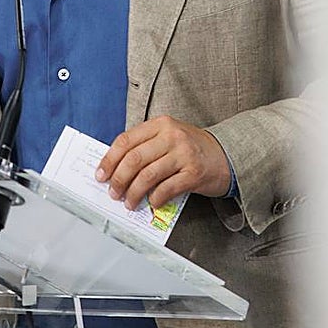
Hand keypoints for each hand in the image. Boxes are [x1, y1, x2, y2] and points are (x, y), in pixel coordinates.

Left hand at [95, 115, 230, 209]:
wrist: (227, 155)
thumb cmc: (191, 149)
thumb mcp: (168, 138)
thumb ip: (145, 147)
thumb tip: (115, 169)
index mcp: (161, 124)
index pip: (126, 141)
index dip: (109, 160)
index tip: (100, 175)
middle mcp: (172, 136)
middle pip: (134, 159)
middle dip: (119, 180)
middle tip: (113, 193)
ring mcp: (184, 154)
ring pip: (148, 176)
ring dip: (133, 193)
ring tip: (129, 203)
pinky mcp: (194, 173)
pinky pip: (166, 188)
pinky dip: (155, 199)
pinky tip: (152, 203)